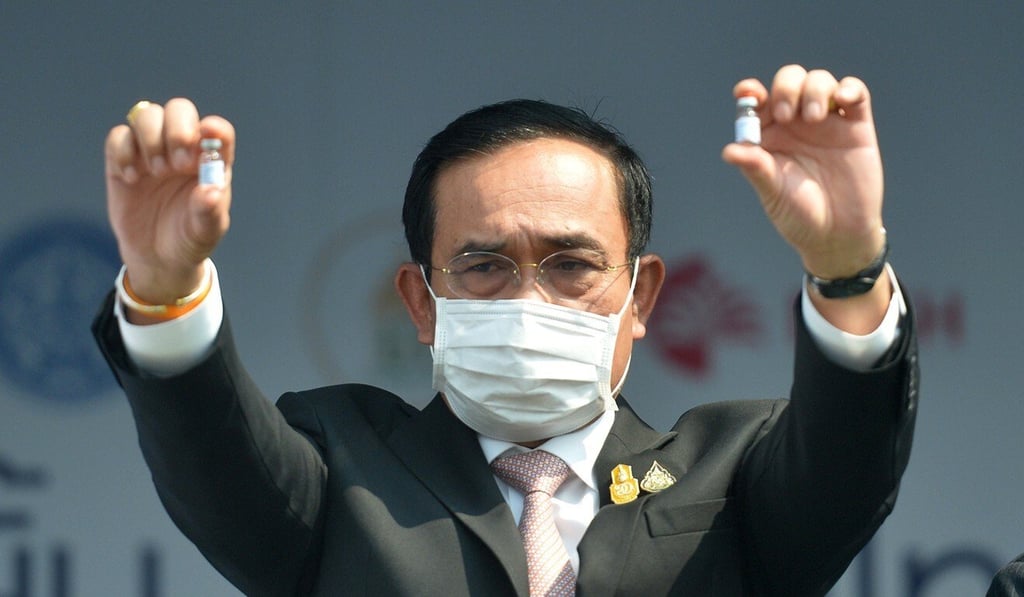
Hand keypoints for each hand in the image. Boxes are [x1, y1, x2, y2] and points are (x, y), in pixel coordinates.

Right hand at [104, 98, 234, 303]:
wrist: (156, 257)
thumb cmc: (189, 239)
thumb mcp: (205, 232)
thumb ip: (210, 212)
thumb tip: (211, 192)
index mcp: (211, 161)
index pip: (218, 131)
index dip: (214, 128)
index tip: (207, 135)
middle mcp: (183, 149)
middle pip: (180, 110)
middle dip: (177, 129)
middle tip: (176, 164)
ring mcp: (152, 151)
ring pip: (148, 115)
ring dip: (150, 137)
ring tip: (156, 171)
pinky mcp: (123, 160)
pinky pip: (119, 135)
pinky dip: (123, 150)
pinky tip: (131, 178)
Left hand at [721, 65, 885, 279]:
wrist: (837, 234)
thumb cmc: (798, 213)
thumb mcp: (773, 192)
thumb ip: (755, 168)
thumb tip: (729, 151)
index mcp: (769, 135)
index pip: (757, 102)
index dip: (750, 91)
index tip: (748, 93)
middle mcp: (796, 123)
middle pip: (789, 81)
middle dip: (786, 88)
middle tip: (788, 116)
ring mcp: (827, 122)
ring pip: (819, 81)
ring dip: (814, 89)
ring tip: (814, 117)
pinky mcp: (856, 126)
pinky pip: (855, 93)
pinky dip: (849, 88)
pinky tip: (842, 99)